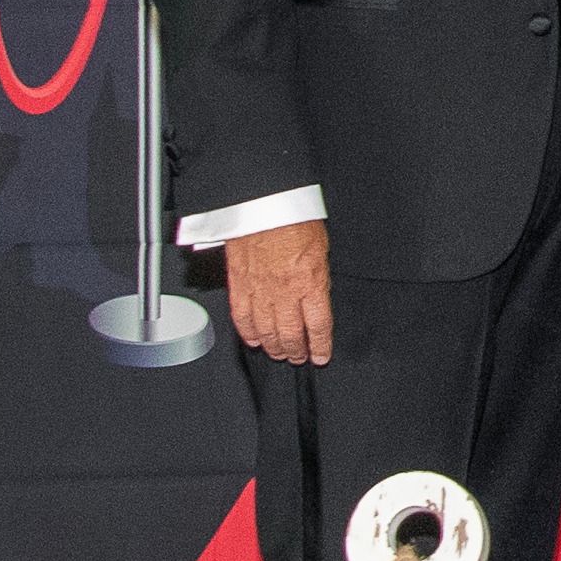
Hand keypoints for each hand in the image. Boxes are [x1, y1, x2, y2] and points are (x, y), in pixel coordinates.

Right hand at [225, 219, 331, 364]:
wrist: (262, 201)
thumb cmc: (293, 218)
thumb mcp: (321, 248)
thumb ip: (319, 276)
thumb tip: (319, 296)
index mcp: (311, 281)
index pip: (319, 325)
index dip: (321, 345)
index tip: (321, 356)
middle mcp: (285, 290)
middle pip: (291, 334)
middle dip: (296, 351)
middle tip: (299, 358)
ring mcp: (260, 289)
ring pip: (266, 330)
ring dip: (273, 346)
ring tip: (279, 353)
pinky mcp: (239, 284)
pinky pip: (242, 316)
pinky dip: (247, 332)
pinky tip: (254, 340)